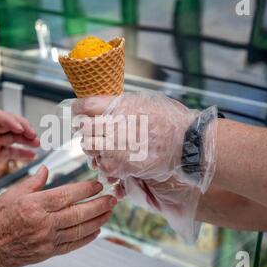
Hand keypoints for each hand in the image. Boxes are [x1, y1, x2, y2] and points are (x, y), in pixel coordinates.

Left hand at [0, 110, 39, 182]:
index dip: (11, 121)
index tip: (21, 127)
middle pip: (10, 126)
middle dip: (23, 129)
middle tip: (33, 135)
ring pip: (13, 138)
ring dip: (25, 140)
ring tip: (36, 143)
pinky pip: (10, 153)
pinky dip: (21, 154)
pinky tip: (31, 156)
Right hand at [0, 166, 116, 266]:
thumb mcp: (12, 194)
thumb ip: (33, 182)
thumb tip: (47, 169)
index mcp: (34, 205)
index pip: (67, 196)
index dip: (86, 190)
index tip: (98, 185)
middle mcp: (43, 224)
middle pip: (79, 214)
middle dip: (99, 205)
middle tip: (112, 198)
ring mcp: (47, 240)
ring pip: (79, 230)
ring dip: (98, 221)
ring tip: (109, 212)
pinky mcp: (48, 252)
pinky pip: (73, 245)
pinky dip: (87, 238)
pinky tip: (96, 230)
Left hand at [73, 92, 196, 181]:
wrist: (187, 143)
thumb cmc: (170, 119)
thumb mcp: (145, 100)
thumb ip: (122, 103)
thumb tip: (106, 104)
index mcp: (119, 106)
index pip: (85, 105)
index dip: (79, 109)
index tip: (78, 111)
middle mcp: (114, 126)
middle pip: (84, 128)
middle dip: (86, 129)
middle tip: (91, 131)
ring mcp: (116, 147)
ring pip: (89, 148)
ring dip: (93, 147)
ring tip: (103, 146)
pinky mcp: (122, 165)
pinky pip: (102, 166)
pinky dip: (104, 164)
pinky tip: (112, 161)